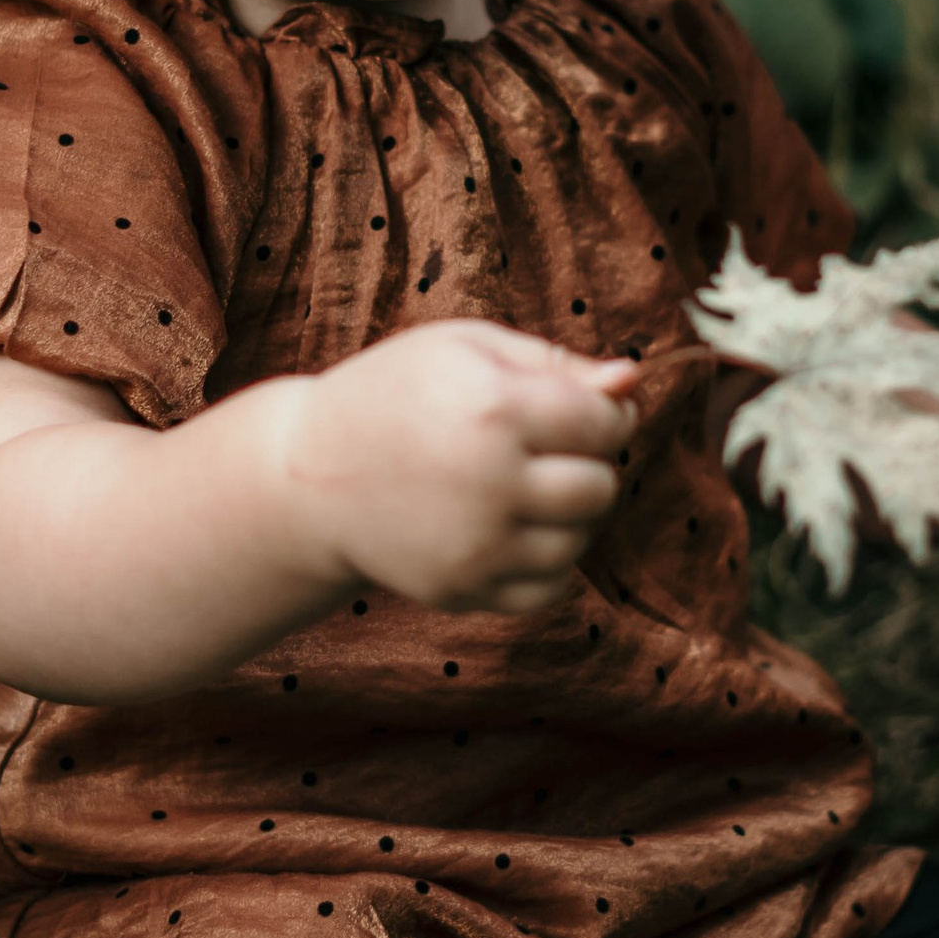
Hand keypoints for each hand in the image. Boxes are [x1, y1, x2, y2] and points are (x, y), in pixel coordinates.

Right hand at [275, 322, 641, 613]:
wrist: (307, 475)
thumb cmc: (394, 393)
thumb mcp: (464, 348)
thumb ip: (553, 361)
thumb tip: (631, 379)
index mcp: (494, 408)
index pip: (605, 424)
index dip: (607, 414)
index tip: (580, 411)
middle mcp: (489, 481)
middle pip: (599, 488)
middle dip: (589, 467)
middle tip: (549, 451)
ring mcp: (475, 544)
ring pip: (578, 542)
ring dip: (567, 516)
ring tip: (523, 489)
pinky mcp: (461, 589)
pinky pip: (548, 589)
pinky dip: (544, 561)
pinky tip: (510, 528)